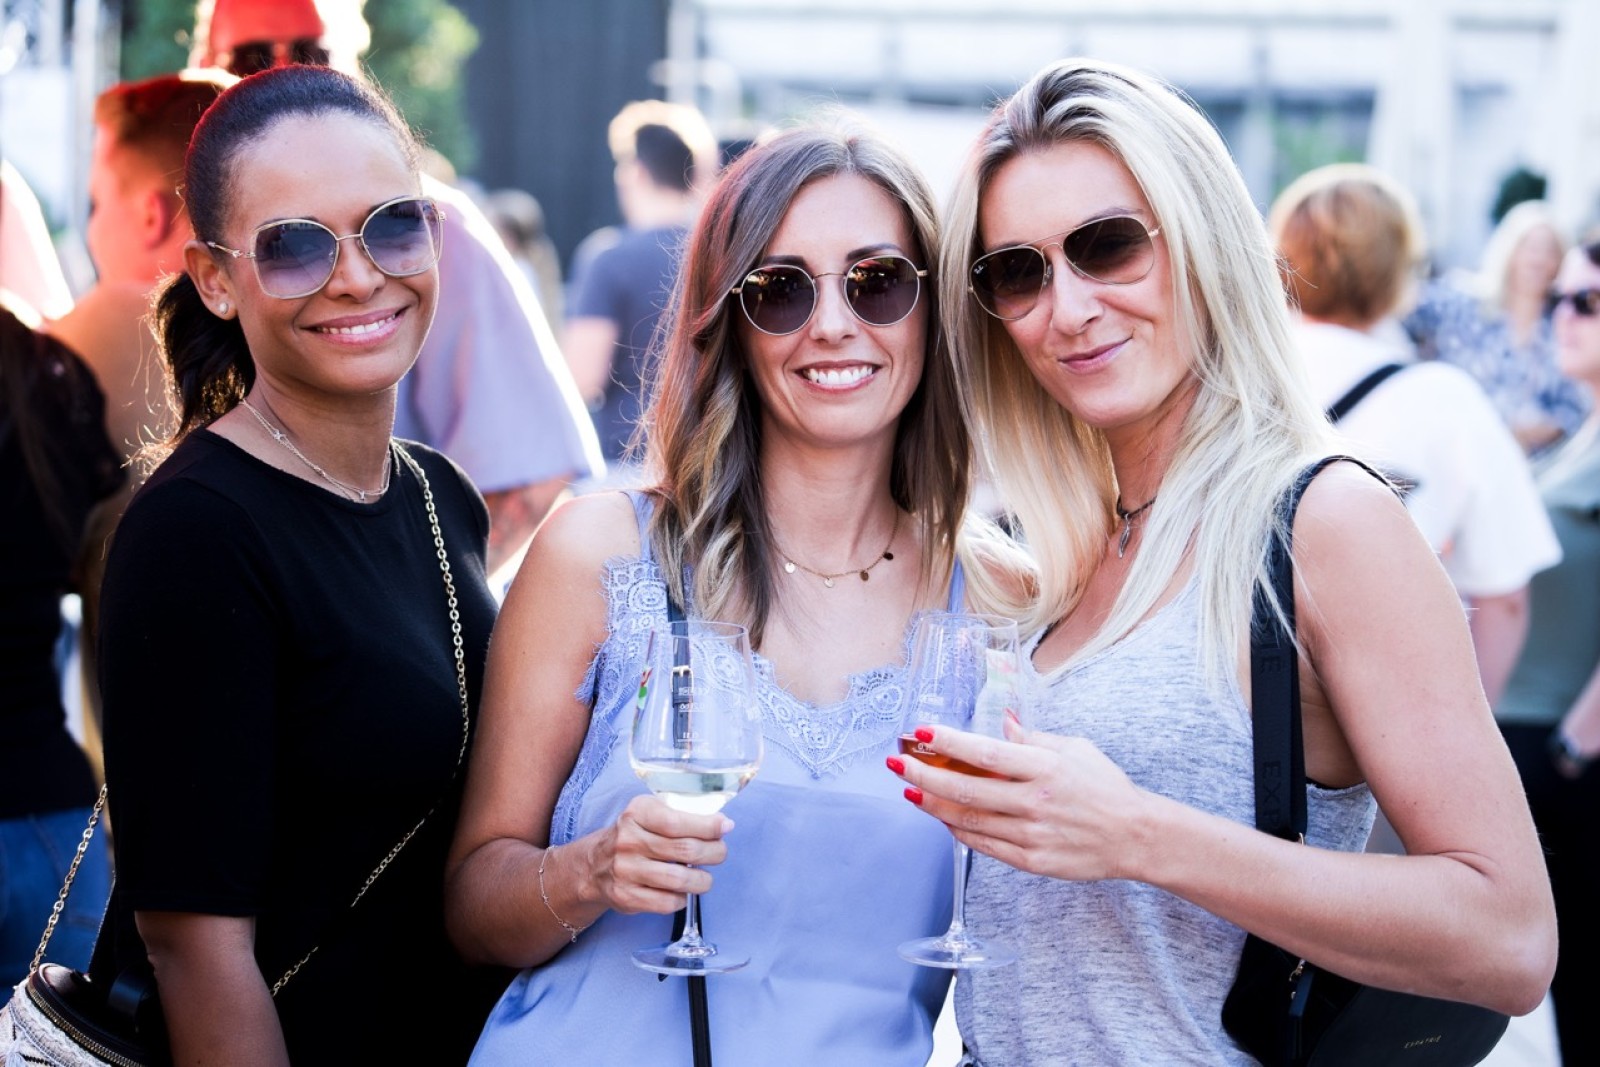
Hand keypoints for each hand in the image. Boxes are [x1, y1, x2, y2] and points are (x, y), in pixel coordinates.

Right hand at [587, 794, 731, 914]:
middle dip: (714, 853)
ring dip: (702, 880)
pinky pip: (668, 902)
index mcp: (637, 813)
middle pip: (685, 850)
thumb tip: (722, 824)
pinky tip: (682, 891)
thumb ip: (682, 814)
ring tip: (704, 878)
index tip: (725, 827)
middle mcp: (628, 841)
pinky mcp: (626, 897)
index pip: (678, 821)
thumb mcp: (650, 813)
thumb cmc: (634, 836)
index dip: (708, 826)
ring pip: (680, 879)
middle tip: (720, 853)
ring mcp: (626, 870)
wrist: (594, 866)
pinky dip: (683, 898)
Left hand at [887, 723, 1150, 882]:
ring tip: (910, 789)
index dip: (947, 743)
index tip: (920, 732)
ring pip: (968, 821)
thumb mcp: (1074, 749)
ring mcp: (1031, 834)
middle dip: (924, 775)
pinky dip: (958, 831)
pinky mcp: (1031, 861)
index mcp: (1044, 768)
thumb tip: (1000, 723)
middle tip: (898, 764)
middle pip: (966, 790)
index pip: (984, 754)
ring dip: (933, 805)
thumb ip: (1032, 739)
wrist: (1135, 836)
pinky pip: (984, 846)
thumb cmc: (1104, 786)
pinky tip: (941, 817)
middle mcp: (1034, 802)